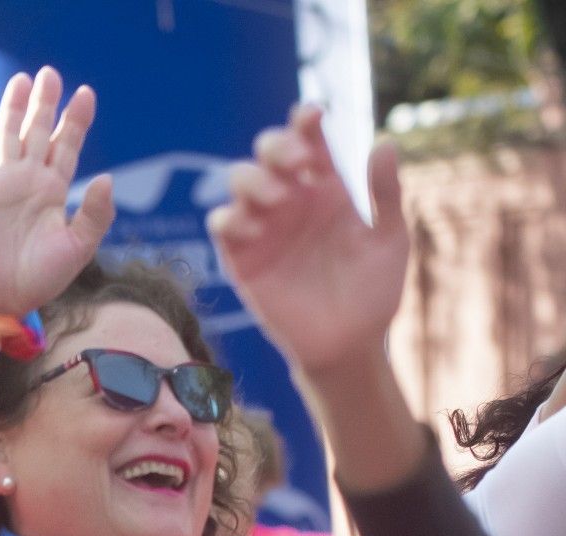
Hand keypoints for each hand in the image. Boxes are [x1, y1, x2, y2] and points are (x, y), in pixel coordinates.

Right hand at [0, 67, 114, 316]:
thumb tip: (106, 178)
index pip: (67, 145)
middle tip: (50, 74)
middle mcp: (28, 180)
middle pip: (37, 131)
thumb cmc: (39, 278)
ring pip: (7, 135)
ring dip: (13, 108)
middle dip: (45, 103)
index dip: (76, 119)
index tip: (85, 94)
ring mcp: (1, 183)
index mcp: (54, 190)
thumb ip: (94, 214)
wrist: (0, 298)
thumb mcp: (78, 248)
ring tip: (21, 80)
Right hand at [208, 104, 406, 376]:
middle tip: (300, 165)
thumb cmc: (373, 292)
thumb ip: (385, 195)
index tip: (314, 115)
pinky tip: (256, 228)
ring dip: (254, 179)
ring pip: (239, 181)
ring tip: (279, 198)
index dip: (305, 121)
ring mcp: (264, 228)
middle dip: (277, 146)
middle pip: (266, 152)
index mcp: (327, 190)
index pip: (309, 141)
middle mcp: (291, 202)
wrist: (348, 344)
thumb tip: (383, 144)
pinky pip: (221, 225)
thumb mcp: (389, 240)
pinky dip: (231, 217)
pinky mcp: (241, 259)